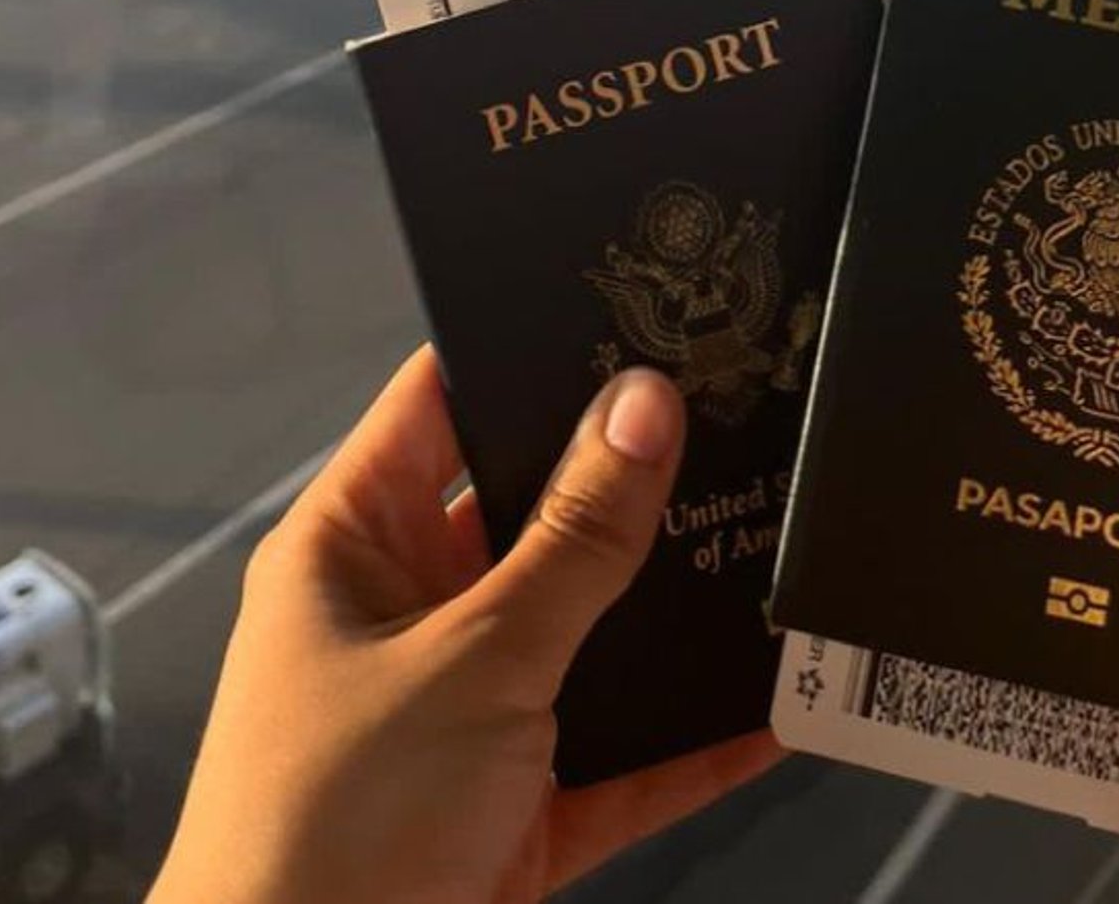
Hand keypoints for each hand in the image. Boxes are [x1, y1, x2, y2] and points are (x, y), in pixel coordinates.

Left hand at [149, 347, 779, 903]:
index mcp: (355, 545)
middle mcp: (406, 615)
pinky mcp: (512, 816)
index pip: (444, 402)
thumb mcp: (471, 658)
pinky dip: (689, 743)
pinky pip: (618, 762)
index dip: (530, 345)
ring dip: (670, 614)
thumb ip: (571, 539)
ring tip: (783, 537)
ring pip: (586, 637)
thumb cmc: (335, 819)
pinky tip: (777, 709)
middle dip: (631, 480)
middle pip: (531, 516)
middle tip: (747, 408)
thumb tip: (643, 401)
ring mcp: (462, 718)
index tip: (639, 299)